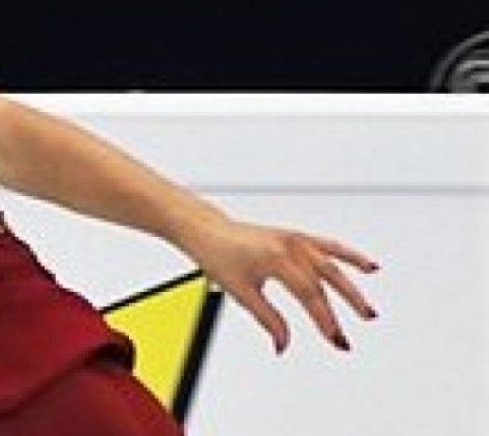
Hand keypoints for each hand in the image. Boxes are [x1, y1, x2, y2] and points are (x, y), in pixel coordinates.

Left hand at [186, 218, 378, 353]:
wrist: (206, 230)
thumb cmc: (218, 256)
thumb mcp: (240, 292)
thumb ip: (267, 318)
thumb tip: (283, 345)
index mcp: (275, 258)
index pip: (308, 294)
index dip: (324, 320)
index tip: (336, 341)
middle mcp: (289, 245)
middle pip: (324, 281)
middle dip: (341, 312)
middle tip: (348, 338)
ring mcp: (294, 238)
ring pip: (333, 262)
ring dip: (353, 287)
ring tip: (368, 310)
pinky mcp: (296, 236)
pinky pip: (328, 246)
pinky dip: (349, 255)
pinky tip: (368, 266)